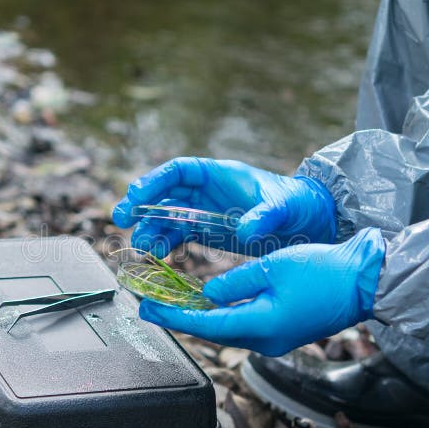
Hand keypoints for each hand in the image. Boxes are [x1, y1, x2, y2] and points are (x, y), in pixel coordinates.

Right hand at [112, 157, 335, 256]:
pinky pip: (177, 234)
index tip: (136, 196)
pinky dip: (164, 244)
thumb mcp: (284, 208)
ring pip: (166, 216)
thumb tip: (247, 229)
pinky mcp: (205, 230)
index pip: (178, 171)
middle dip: (140, 204)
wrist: (307, 221)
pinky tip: (156, 256)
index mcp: (219, 174)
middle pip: (163, 193)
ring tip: (142, 248)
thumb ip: (265, 216)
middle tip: (120, 219)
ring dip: (150, 230)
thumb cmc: (296, 204)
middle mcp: (205, 190)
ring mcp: (203, 210)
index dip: (154, 181)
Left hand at [139, 228, 384, 355]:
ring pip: (227, 330)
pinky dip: (222, 317)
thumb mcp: (272, 267)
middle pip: (213, 331)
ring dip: (200, 318)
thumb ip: (234, 282)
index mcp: (262, 324)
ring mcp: (275, 341)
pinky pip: (244, 327)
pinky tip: (209, 306)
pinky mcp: (283, 334)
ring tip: (172, 305)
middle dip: (181, 319)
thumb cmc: (323, 270)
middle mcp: (266, 341)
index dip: (173, 316)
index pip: (205, 323)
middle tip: (151, 307)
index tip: (147, 309)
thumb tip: (207, 294)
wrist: (364, 282)